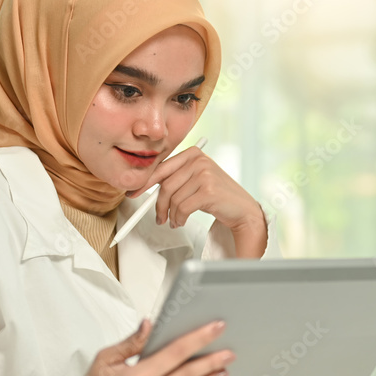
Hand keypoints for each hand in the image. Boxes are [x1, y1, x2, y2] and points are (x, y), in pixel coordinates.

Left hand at [128, 146, 267, 257]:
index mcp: (193, 153)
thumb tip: (145, 186)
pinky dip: (179, 218)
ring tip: (175, 220)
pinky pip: (182, 208)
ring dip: (171, 215)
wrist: (242, 209)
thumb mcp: (195, 180)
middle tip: (159, 217)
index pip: (161, 168)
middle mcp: (199, 160)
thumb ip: (175, 178)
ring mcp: (205, 174)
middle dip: (158, 205)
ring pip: (173, 199)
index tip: (133, 193)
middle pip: (165, 185)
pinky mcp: (209, 191)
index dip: (144, 182)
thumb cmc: (217, 196)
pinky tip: (182, 221)